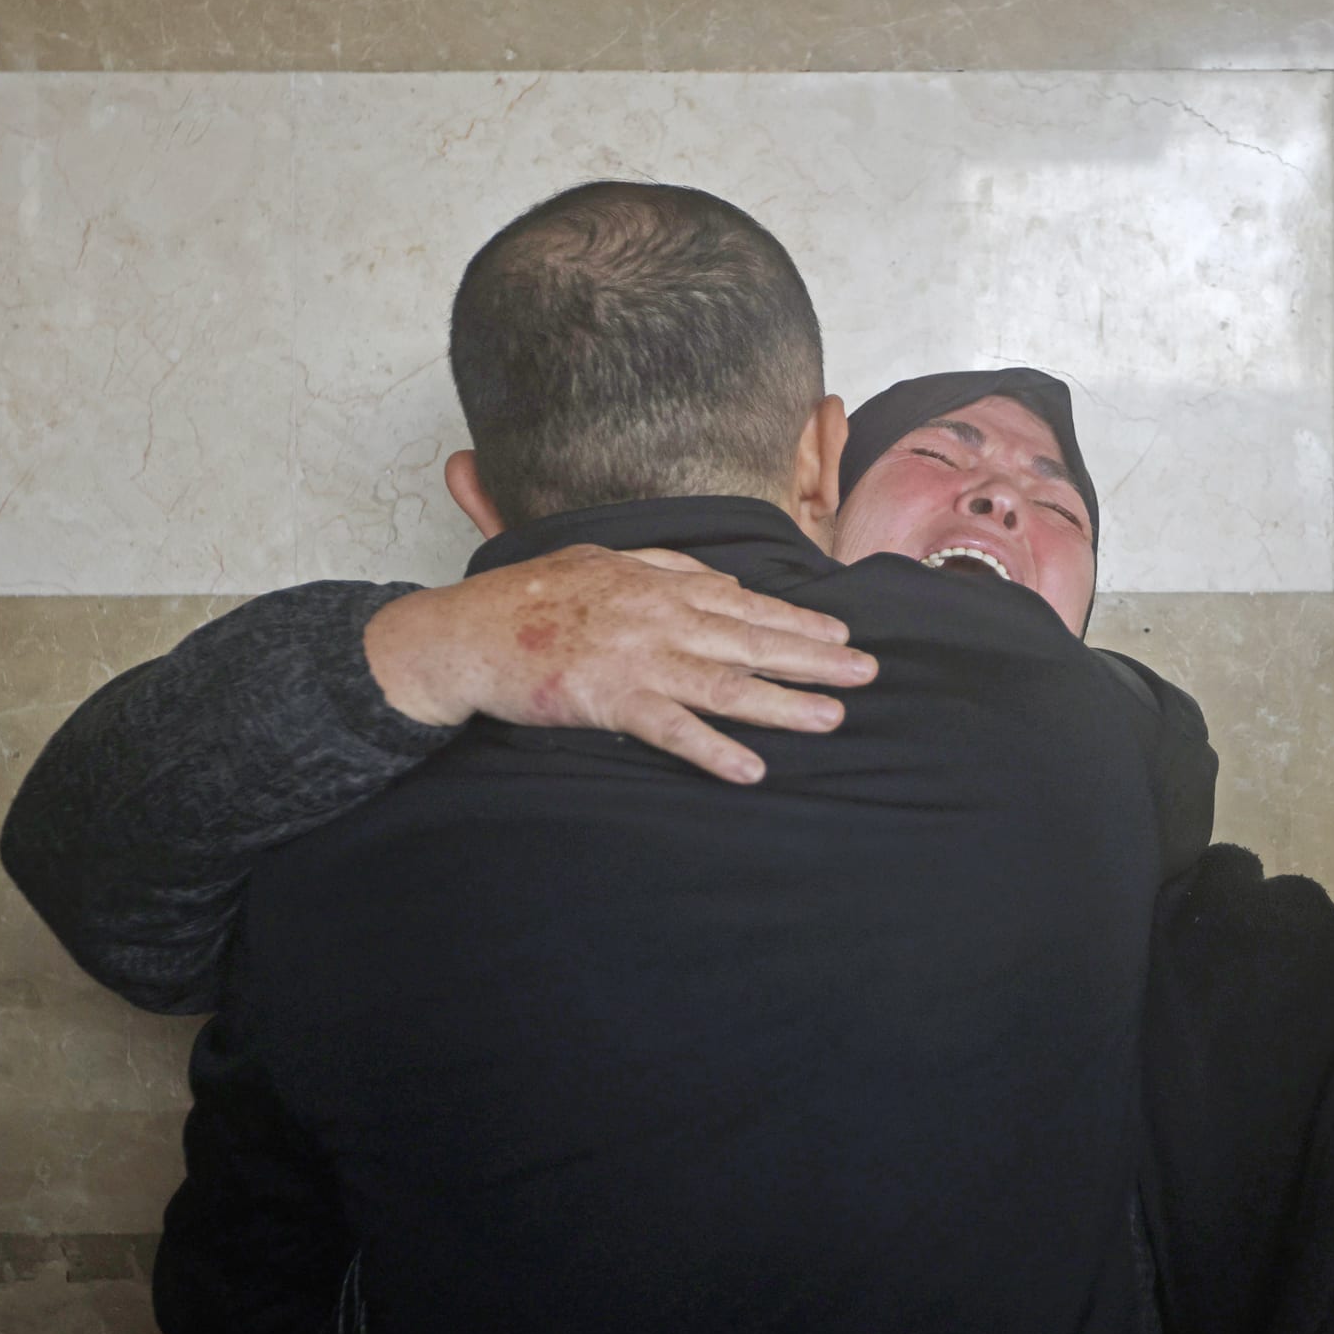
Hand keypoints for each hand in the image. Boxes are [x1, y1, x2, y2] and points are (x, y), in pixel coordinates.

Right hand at [363, 544, 876, 783]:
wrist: (466, 633)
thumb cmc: (530, 599)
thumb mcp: (601, 562)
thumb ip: (662, 568)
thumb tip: (716, 580)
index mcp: (657, 585)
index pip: (743, 603)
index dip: (795, 619)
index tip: (840, 632)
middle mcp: (658, 617)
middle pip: (751, 640)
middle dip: (814, 657)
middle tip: (867, 672)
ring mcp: (637, 659)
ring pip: (725, 683)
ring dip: (783, 703)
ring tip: (831, 718)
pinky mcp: (609, 700)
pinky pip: (671, 730)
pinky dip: (713, 750)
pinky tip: (751, 771)